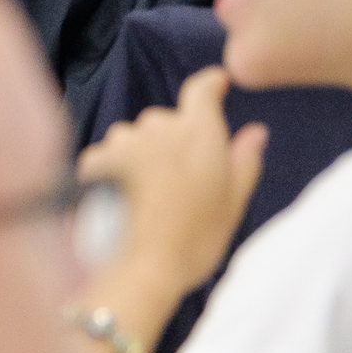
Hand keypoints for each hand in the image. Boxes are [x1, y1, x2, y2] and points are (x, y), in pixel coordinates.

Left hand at [78, 68, 267, 304]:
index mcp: (199, 132)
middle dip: (172, 140)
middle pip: (166, 120)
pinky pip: (106, 156)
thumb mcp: (232, 204)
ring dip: (139, 155)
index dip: (209, 84)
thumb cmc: (194, 240)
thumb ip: (244, 161)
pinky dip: (113, 172)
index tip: (216, 83)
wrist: (139, 269)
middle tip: (179, 181)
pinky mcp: (95, 160)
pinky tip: (121, 200)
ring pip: (133, 138)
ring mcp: (123, 142)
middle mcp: (159, 127)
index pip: (201, 89)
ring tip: (147, 196)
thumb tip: (256, 132)